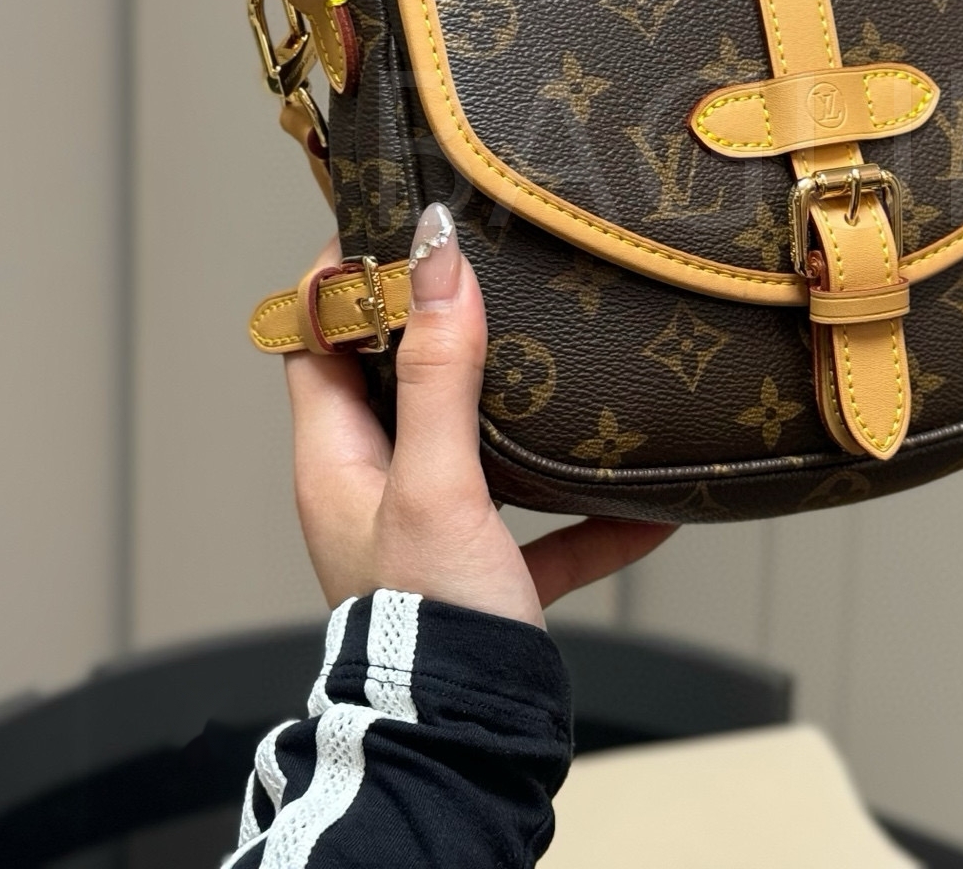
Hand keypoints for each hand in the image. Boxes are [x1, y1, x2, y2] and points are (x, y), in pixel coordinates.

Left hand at [285, 203, 674, 625]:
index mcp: (336, 463)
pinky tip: (646, 501)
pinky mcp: (487, 580)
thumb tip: (437, 259)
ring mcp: (431, 536)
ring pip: (472, 450)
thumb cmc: (429, 621)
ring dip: (517, 415)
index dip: (345, 282)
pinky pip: (540, 529)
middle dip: (442, 330)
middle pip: (397, 386)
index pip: (315, 344)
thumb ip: (438, 373)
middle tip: (491, 268)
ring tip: (564, 360)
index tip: (395, 223)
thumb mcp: (437, 481)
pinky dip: (586, 514)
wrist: (467, 738)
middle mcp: (374, 493)